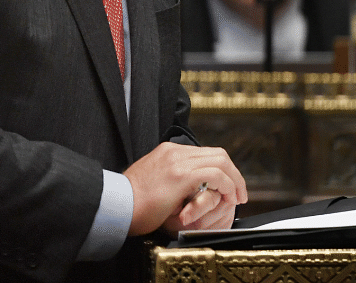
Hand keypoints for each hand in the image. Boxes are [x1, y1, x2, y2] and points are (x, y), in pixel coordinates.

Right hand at [123, 142, 246, 235]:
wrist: (115, 205)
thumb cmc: (131, 202)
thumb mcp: (153, 182)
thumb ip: (170, 178)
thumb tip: (187, 188)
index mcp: (168, 151)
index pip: (206, 153)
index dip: (223, 169)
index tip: (229, 187)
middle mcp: (174, 151)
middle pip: (218, 153)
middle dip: (234, 174)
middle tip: (240, 193)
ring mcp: (177, 161)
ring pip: (220, 160)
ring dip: (235, 180)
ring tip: (237, 198)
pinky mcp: (180, 175)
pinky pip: (215, 174)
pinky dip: (227, 185)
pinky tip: (228, 198)